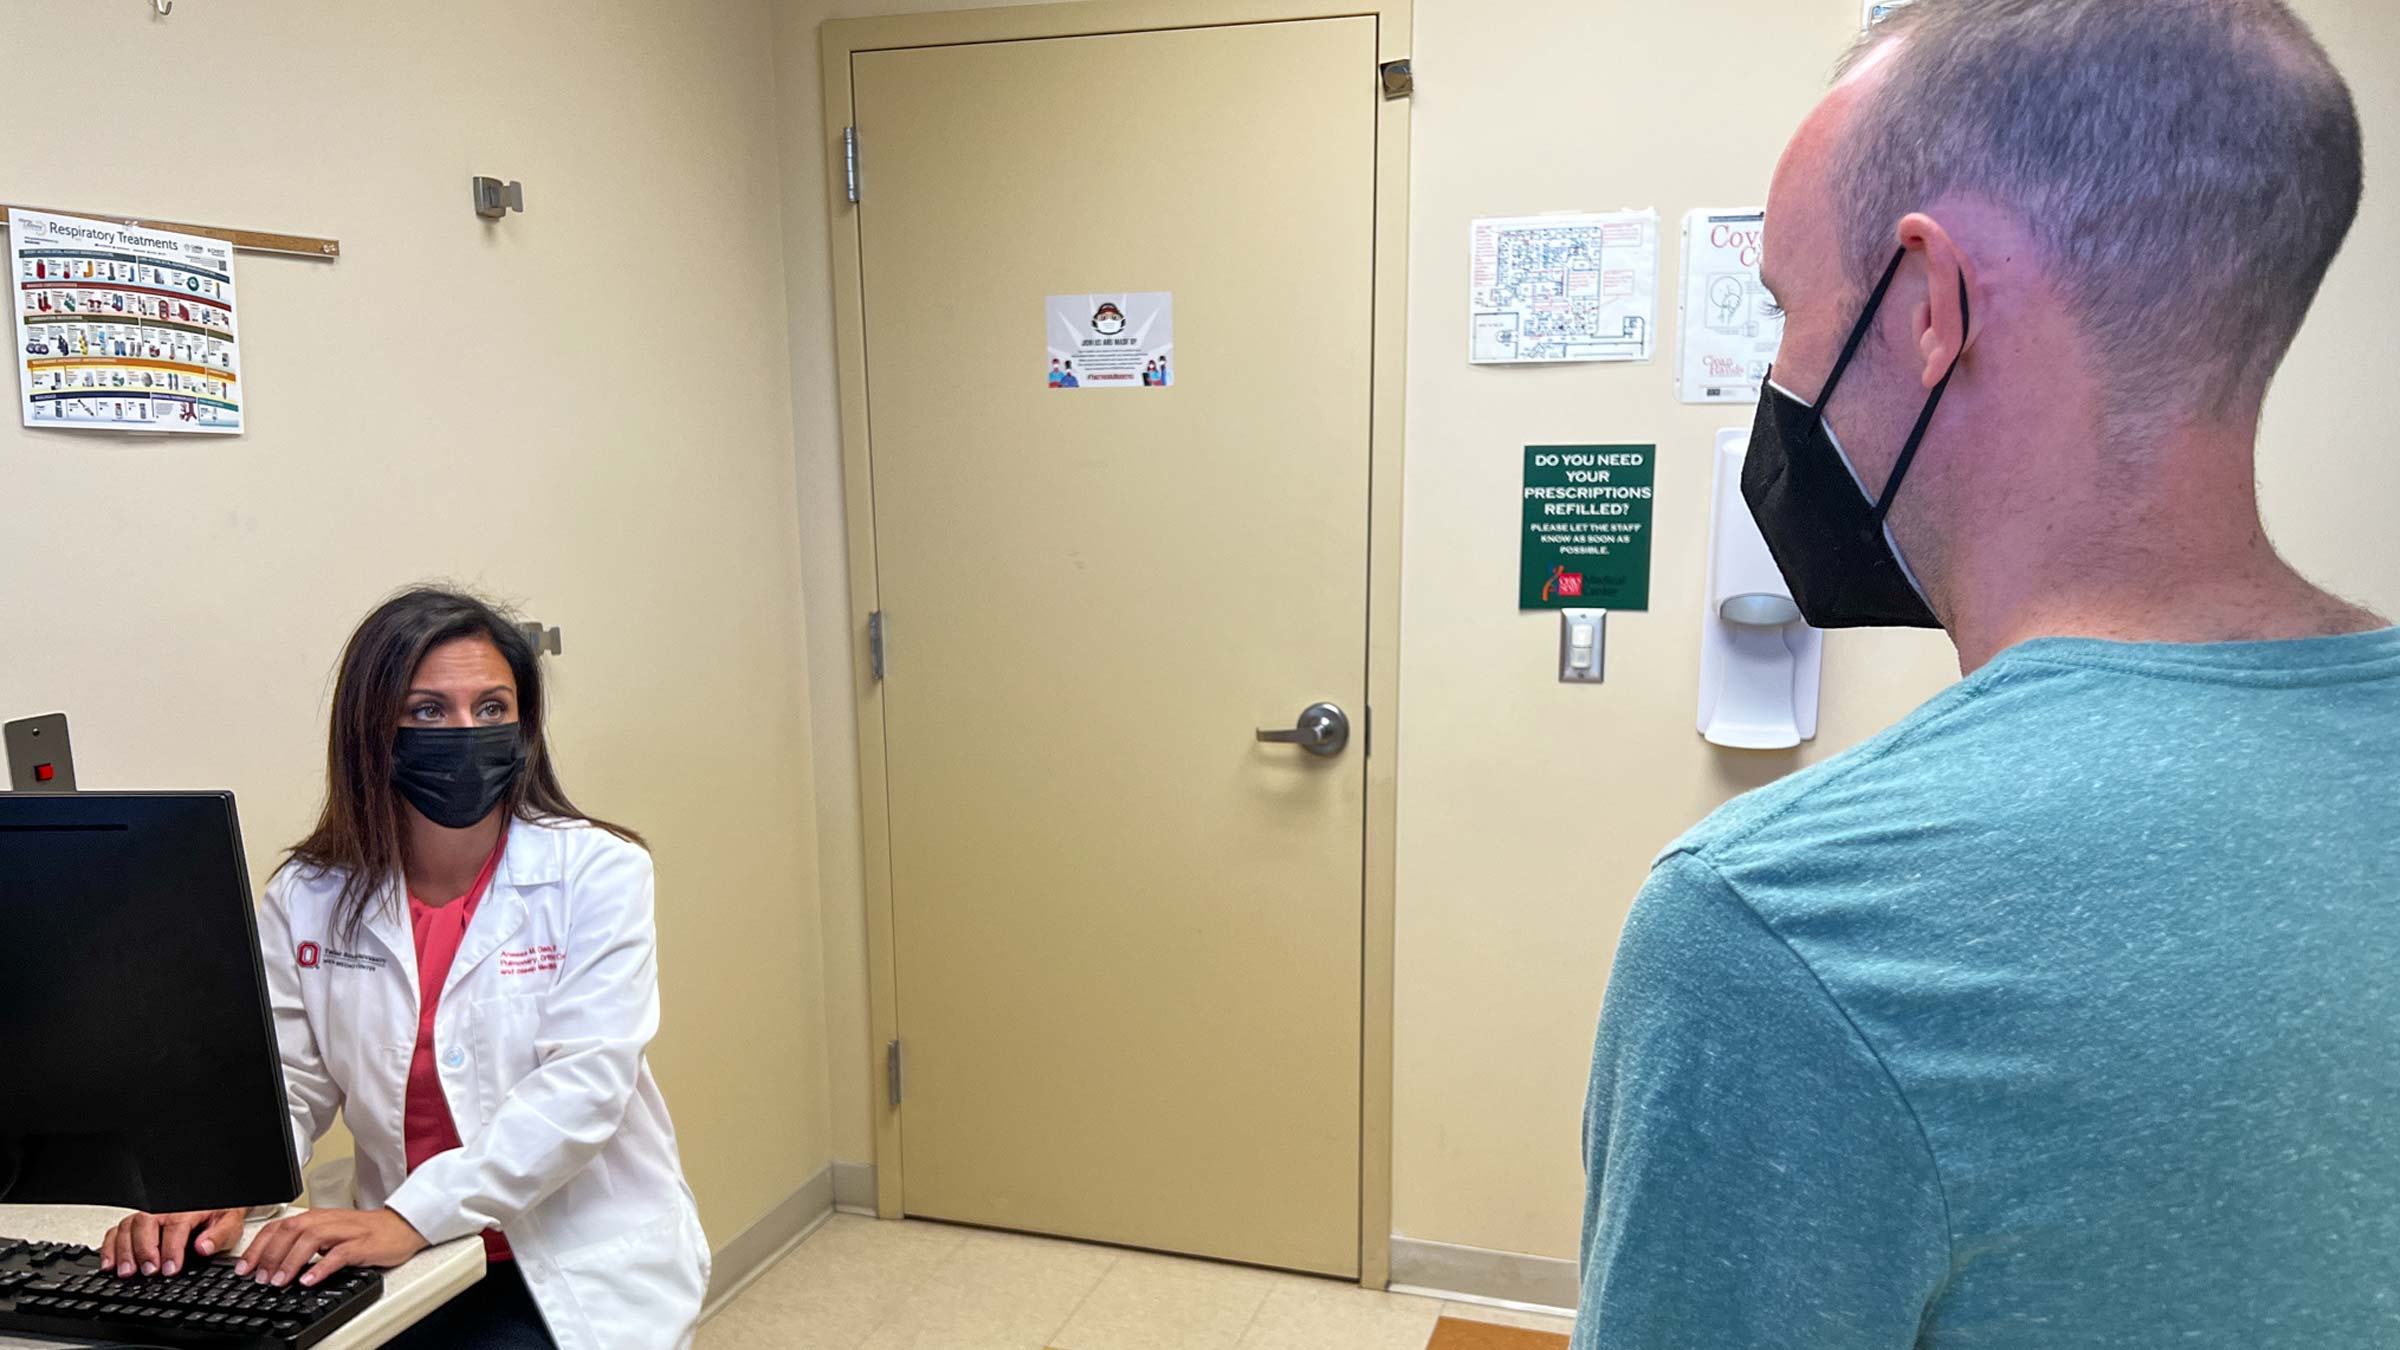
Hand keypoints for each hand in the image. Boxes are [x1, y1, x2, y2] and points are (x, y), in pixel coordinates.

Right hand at [99, 1209, 245, 1277]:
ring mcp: (148, 1216)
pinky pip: (116, 1230)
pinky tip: (110, 1265)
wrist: (214, 1205)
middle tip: (149, 1271)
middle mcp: (164, 1210)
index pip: (175, 1226)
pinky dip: (109, 1247)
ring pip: (127, 1226)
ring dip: (124, 1250)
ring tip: (128, 1272)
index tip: (170, 1269)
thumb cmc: (218, 1216)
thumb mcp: (229, 1224)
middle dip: (144, 1249)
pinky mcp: (136, 1224)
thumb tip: (203, 1247)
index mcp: (189, 1209)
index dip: (171, 1249)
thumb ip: (219, 1236)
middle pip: (145, 1223)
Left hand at [236, 1207, 427, 1287]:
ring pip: (311, 1239)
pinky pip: (340, 1254)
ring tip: (280, 1281)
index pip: (279, 1226)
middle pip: (291, 1230)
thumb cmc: (365, 1233)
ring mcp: (346, 1231)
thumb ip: (303, 1245)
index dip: (258, 1247)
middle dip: (270, 1255)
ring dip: (291, 1261)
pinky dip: (321, 1267)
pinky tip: (309, 1280)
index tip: (244, 1268)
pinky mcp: (363, 1244)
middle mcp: (328, 1221)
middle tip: (260, 1278)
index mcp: (317, 1217)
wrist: (402, 1227)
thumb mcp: (329, 1235)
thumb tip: (273, 1265)